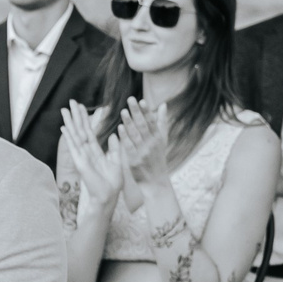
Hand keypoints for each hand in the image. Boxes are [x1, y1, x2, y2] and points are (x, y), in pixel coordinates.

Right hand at [59, 103, 118, 207]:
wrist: (108, 196)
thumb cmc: (112, 183)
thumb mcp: (117, 161)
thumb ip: (115, 147)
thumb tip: (115, 134)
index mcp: (96, 151)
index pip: (89, 131)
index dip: (86, 119)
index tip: (82, 107)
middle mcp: (86, 152)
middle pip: (80, 130)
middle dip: (76, 116)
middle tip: (71, 102)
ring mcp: (81, 156)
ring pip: (75, 135)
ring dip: (70, 122)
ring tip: (64, 109)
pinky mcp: (80, 162)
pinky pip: (74, 146)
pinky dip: (69, 136)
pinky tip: (65, 127)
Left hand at [112, 96, 168, 210]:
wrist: (155, 182)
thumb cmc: (157, 158)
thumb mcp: (162, 140)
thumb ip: (161, 122)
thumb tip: (163, 105)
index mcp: (158, 138)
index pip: (152, 122)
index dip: (147, 111)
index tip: (142, 100)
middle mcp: (152, 144)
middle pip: (143, 126)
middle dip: (137, 112)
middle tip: (130, 99)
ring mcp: (144, 152)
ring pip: (136, 135)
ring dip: (129, 122)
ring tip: (123, 111)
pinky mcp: (135, 160)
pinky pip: (129, 147)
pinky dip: (125, 137)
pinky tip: (120, 128)